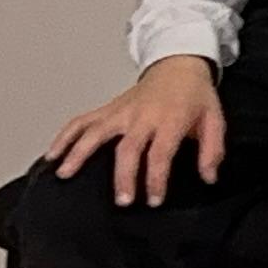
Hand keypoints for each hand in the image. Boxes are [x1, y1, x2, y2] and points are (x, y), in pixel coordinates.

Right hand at [48, 57, 223, 206]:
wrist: (179, 66)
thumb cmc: (194, 95)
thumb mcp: (214, 120)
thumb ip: (213, 150)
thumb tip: (209, 177)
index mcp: (170, 119)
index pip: (160, 153)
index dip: (156, 178)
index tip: (153, 199)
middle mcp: (142, 115)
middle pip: (127, 148)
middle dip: (123, 176)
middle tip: (121, 200)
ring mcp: (121, 111)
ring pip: (95, 131)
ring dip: (78, 152)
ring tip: (65, 174)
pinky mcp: (108, 109)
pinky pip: (81, 120)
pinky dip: (64, 135)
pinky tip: (53, 153)